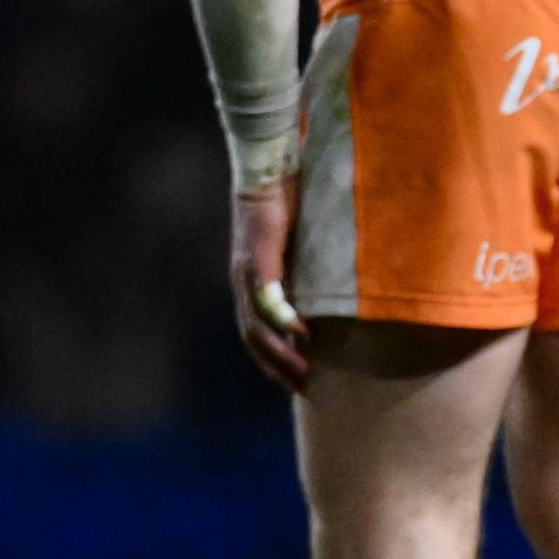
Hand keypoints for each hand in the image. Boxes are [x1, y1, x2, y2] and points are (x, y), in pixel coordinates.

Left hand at [232, 175, 309, 389]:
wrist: (265, 171)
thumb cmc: (281, 208)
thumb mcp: (290, 250)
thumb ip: (296, 276)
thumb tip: (316, 300)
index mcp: (247, 284)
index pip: (253, 335)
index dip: (269, 361)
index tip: (293, 383)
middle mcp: (242, 282)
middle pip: (252, 338)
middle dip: (275, 366)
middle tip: (302, 388)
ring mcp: (247, 270)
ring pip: (257, 323)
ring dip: (279, 350)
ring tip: (303, 368)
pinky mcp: (260, 254)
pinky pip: (268, 293)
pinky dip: (283, 316)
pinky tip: (301, 331)